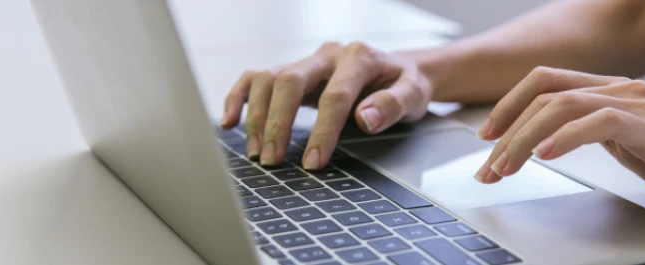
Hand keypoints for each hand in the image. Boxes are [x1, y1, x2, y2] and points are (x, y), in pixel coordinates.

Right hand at [220, 42, 433, 168]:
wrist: (398, 71)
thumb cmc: (405, 84)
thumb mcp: (414, 94)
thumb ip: (394, 105)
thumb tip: (366, 118)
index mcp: (359, 57)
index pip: (334, 95)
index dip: (322, 131)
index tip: (313, 162)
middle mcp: (328, 55)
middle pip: (290, 81)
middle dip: (279, 123)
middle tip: (273, 161)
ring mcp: (307, 61)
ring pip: (268, 79)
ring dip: (257, 117)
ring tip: (259, 153)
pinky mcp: (292, 71)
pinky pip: (256, 78)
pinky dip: (238, 98)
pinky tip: (229, 122)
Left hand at [475, 66, 644, 220]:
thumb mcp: (624, 142)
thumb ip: (589, 130)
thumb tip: (542, 140)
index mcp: (611, 89)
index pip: (546, 81)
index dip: (509, 105)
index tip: (486, 136)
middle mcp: (623, 88)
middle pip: (546, 94)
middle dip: (507, 131)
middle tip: (488, 168)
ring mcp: (641, 105)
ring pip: (564, 105)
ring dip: (525, 138)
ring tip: (506, 166)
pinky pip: (601, 122)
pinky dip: (567, 136)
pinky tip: (546, 154)